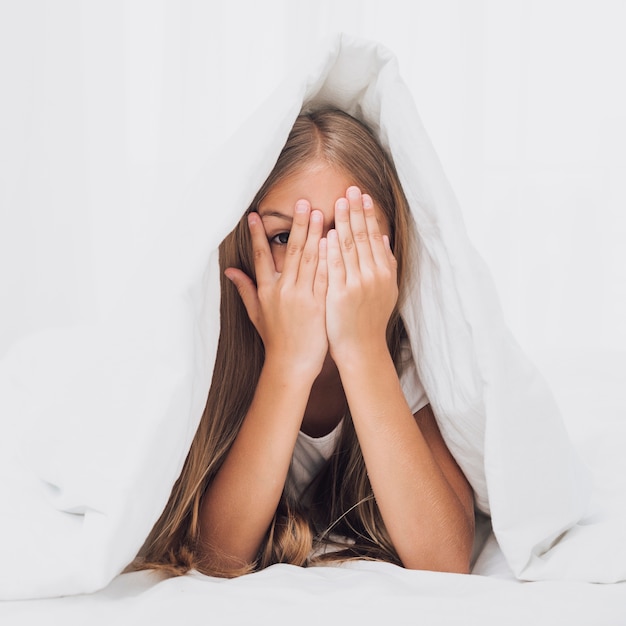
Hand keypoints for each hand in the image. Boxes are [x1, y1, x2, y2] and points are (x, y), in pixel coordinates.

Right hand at [225, 201, 328, 379]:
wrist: (292, 364)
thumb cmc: (275, 339)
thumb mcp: (256, 314)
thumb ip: (245, 289)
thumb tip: (229, 271)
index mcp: (267, 291)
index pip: (260, 258)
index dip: (258, 236)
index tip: (255, 215)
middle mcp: (283, 291)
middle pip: (290, 252)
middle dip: (296, 225)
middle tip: (302, 203)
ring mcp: (302, 297)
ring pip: (309, 260)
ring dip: (314, 235)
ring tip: (319, 213)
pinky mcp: (319, 305)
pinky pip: (325, 277)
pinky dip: (329, 258)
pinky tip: (334, 242)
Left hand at [325, 186, 397, 365]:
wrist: (362, 348)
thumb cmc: (368, 319)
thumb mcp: (384, 290)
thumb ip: (384, 263)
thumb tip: (382, 237)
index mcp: (384, 272)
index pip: (374, 237)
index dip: (368, 214)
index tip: (363, 195)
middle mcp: (374, 275)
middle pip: (364, 237)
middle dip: (357, 211)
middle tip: (351, 188)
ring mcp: (358, 284)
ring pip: (351, 247)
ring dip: (345, 223)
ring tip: (340, 202)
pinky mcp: (341, 294)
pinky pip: (336, 267)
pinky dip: (333, 249)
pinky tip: (329, 233)